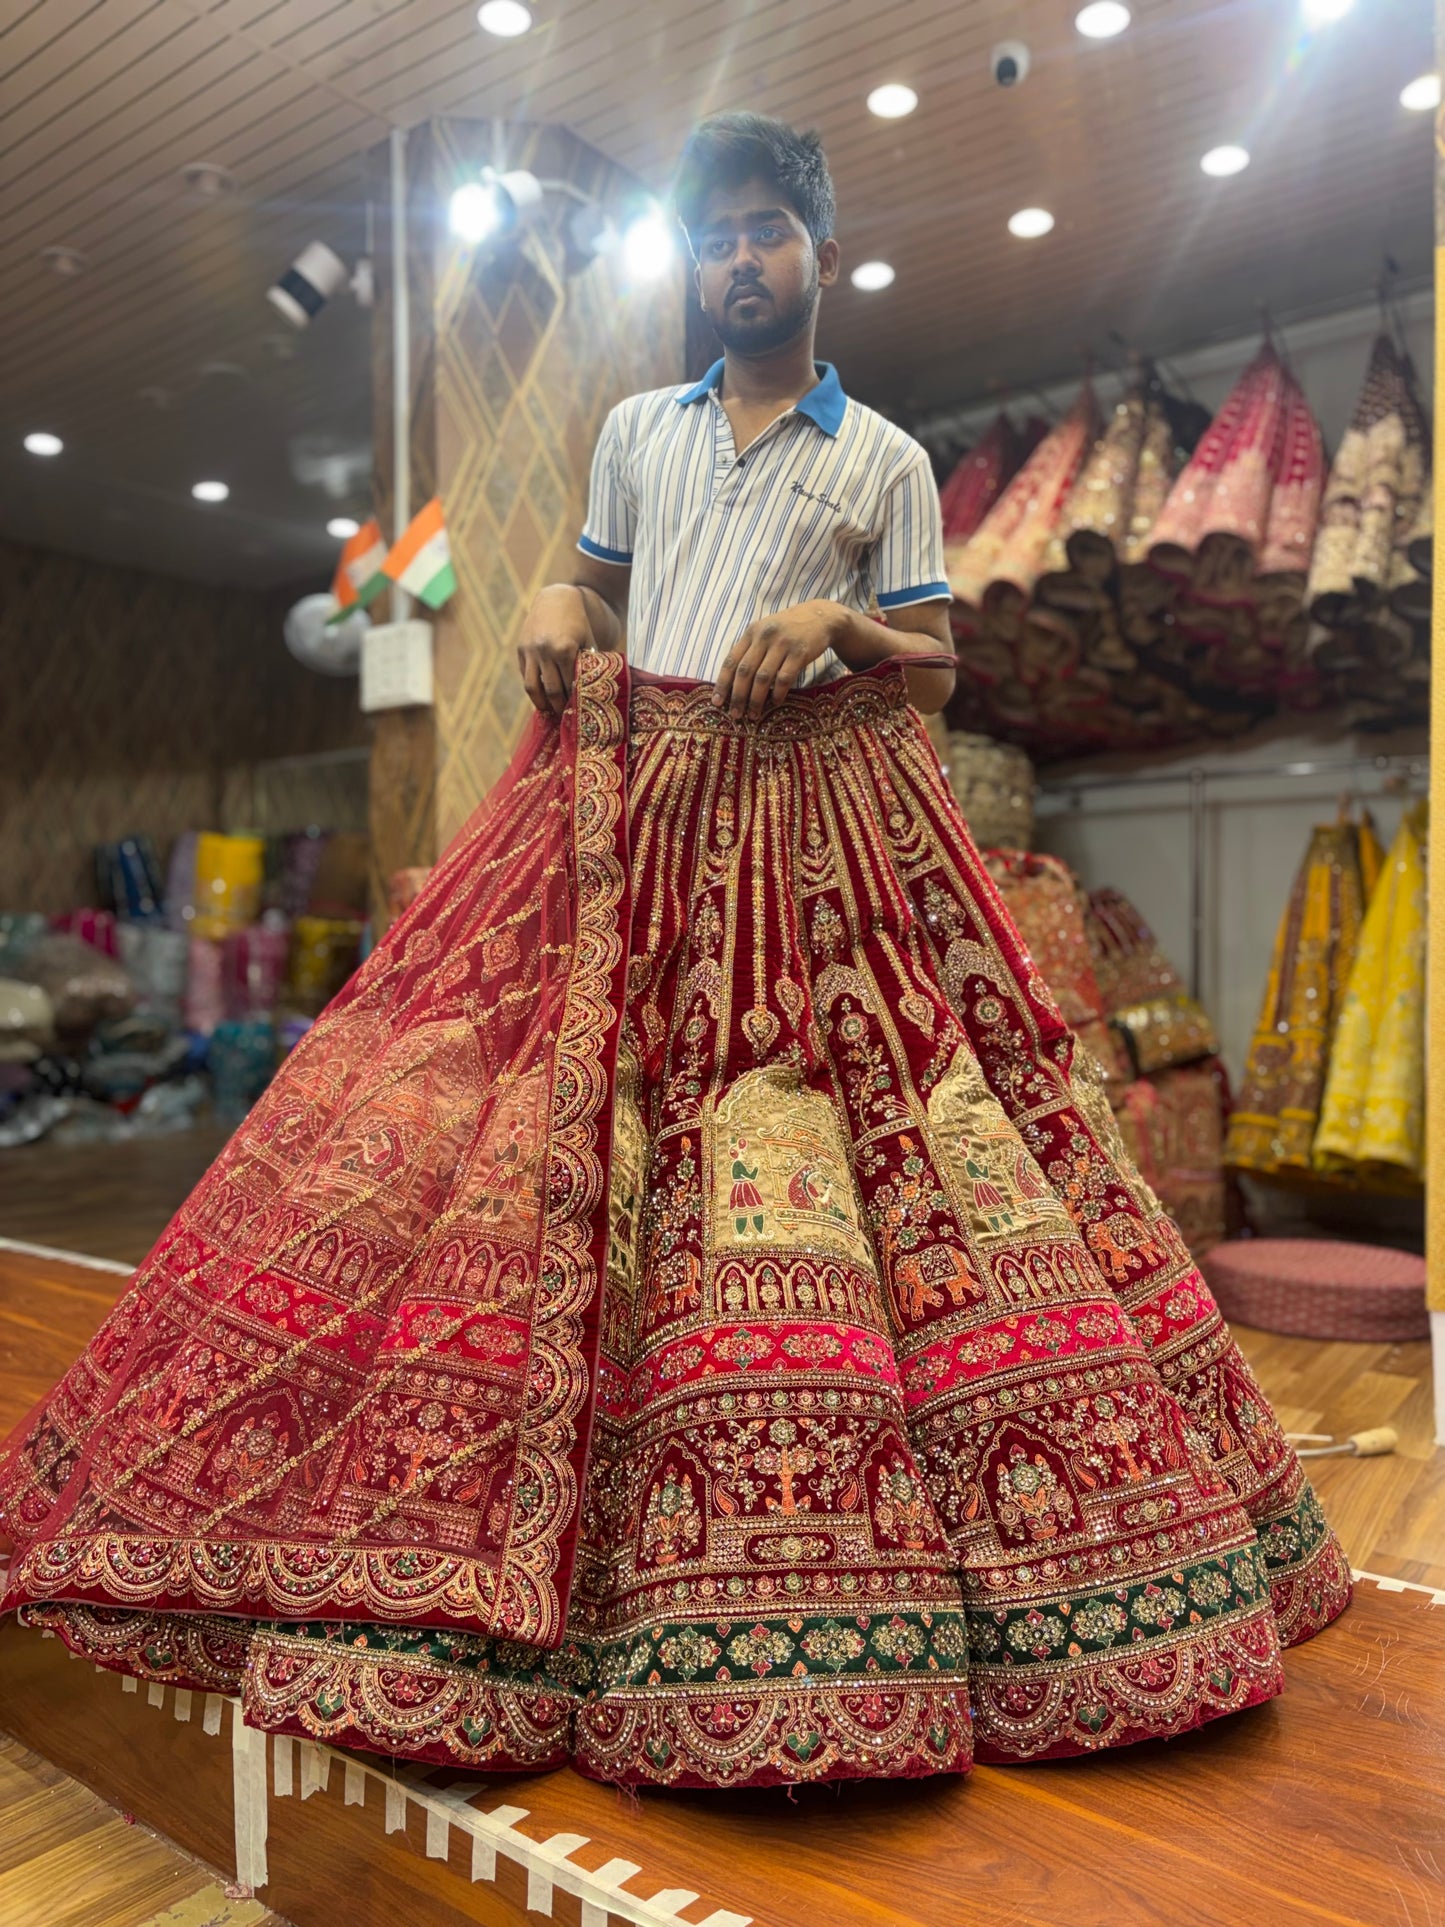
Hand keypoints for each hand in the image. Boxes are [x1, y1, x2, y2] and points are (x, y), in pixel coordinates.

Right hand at [516, 586, 592, 716]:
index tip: (577, 712)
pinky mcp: (521, 649)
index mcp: (564, 649)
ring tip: (548, 711)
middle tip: (564, 716)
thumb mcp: (588, 642)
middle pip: (551, 690)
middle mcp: (545, 650)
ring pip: (532, 687)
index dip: (573, 701)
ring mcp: (530, 650)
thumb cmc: (579, 623)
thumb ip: (587, 666)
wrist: (557, 598)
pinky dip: (533, 687)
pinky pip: (525, 675)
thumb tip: (590, 694)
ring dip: (540, 703)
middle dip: (558, 706)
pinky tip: (540, 695)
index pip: (569, 685)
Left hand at [711, 599, 846, 719]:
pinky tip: (776, 702)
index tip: (717, 702)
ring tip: (753, 715)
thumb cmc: (789, 629)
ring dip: (756, 699)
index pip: (731, 660)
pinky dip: (778, 693)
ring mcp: (782, 644)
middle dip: (738, 696)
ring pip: (763, 677)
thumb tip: (733, 681)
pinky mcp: (799, 652)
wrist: (821, 616)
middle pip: (745, 671)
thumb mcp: (766, 631)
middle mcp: (764, 636)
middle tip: (735, 715)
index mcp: (752, 632)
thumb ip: (750, 649)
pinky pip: (784, 678)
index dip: (722, 683)